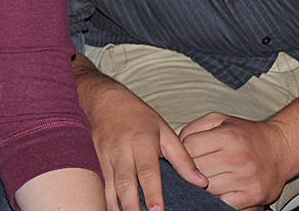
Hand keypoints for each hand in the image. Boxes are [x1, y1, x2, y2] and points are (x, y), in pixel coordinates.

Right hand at [77, 67, 207, 210]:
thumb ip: (182, 158)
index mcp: (142, 142)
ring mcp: (106, 156)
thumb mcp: (164, 130)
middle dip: (132, 206)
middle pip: (126, 183)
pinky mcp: (96, 160)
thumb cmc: (137, 115)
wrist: (103, 99)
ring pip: (111, 186)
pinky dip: (105, 200)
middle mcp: (121, 150)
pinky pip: (101, 184)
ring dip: (117, 207)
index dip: (152, 192)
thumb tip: (201, 182)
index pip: (148, 172)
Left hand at [180, 113, 289, 209]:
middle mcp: (237, 158)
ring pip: (207, 188)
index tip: (187, 153)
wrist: (281, 149)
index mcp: (227, 136)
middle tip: (195, 166)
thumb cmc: (245, 134)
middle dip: (190, 169)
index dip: (182, 151)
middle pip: (196, 169)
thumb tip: (176, 145)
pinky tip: (219, 188)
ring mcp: (246, 179)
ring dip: (202, 185)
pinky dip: (218, 198)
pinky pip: (224, 203)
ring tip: (206, 176)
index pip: (188, 148)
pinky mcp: (254, 196)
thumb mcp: (218, 120)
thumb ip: (193, 128)